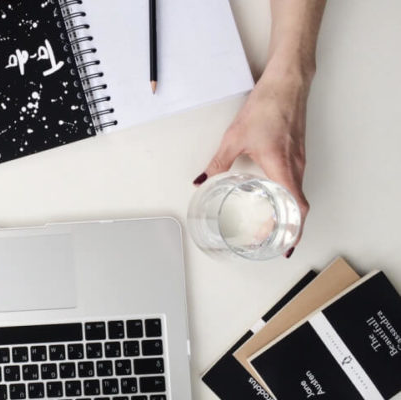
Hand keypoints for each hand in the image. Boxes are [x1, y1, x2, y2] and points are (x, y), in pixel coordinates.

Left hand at [194, 68, 311, 257]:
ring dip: (288, 211)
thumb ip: (217, 163)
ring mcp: (300, 158)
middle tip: (273, 240)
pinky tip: (273, 195)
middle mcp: (296, 166)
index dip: (293, 230)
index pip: (296, 208)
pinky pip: (296, 180)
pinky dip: (288, 195)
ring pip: (298, 193)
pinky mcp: (298, 151)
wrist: (286, 83)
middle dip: (288, 227)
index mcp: (282, 167)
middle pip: (298, 206)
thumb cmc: (267, 107)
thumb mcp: (234, 138)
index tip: (285, 246)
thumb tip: (202, 179)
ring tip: (272, 223)